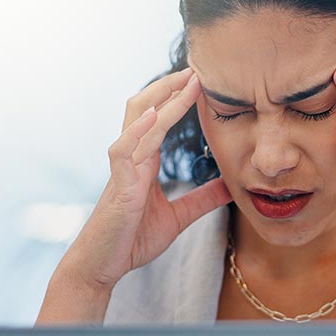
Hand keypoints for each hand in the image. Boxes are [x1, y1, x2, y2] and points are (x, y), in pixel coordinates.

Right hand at [57, 67, 231, 289]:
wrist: (103, 267)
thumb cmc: (132, 240)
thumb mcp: (178, 218)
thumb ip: (202, 200)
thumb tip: (231, 186)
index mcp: (145, 161)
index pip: (160, 117)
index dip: (178, 96)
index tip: (203, 79)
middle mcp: (132, 157)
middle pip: (146, 107)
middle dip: (170, 86)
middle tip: (198, 68)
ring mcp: (123, 168)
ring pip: (138, 120)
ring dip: (162, 98)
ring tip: (186, 81)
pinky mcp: (118, 185)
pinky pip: (124, 150)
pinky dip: (139, 131)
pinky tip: (156, 115)